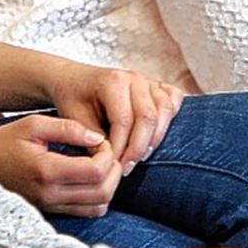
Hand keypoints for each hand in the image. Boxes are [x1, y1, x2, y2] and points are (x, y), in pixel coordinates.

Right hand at [0, 114, 121, 215]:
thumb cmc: (6, 141)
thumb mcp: (35, 124)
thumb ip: (69, 128)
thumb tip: (97, 138)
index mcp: (47, 171)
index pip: (96, 171)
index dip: (108, 154)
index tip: (100, 140)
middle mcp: (50, 195)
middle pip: (103, 192)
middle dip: (114, 169)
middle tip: (105, 151)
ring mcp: (50, 207)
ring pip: (98, 207)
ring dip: (108, 184)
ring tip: (100, 163)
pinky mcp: (51, 211)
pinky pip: (86, 212)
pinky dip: (98, 196)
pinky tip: (90, 177)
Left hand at [47, 62, 183, 173]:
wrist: (74, 80)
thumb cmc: (74, 99)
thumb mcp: (75, 120)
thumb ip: (93, 140)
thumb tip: (110, 162)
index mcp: (113, 82)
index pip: (125, 121)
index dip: (121, 148)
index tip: (113, 168)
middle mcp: (134, 78)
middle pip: (148, 117)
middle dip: (139, 148)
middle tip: (127, 168)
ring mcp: (147, 81)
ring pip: (164, 109)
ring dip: (156, 137)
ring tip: (140, 157)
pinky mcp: (156, 86)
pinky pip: (174, 99)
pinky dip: (171, 116)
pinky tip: (158, 133)